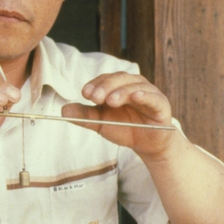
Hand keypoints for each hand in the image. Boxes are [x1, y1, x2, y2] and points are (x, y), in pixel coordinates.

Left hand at [61, 72, 177, 155]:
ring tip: (111, 101)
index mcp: (118, 86)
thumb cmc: (126, 128)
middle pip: (119, 79)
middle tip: (95, 98)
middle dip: (105, 87)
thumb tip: (63, 110)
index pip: (105, 79)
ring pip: (134, 86)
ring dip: (121, 92)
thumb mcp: (101, 123)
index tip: (85, 94)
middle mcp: (133, 84)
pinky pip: (152, 97)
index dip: (95, 84)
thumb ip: (84, 115)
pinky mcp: (160, 104)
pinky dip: (144, 95)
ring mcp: (148, 93)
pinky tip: (136, 97)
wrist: (147, 144)